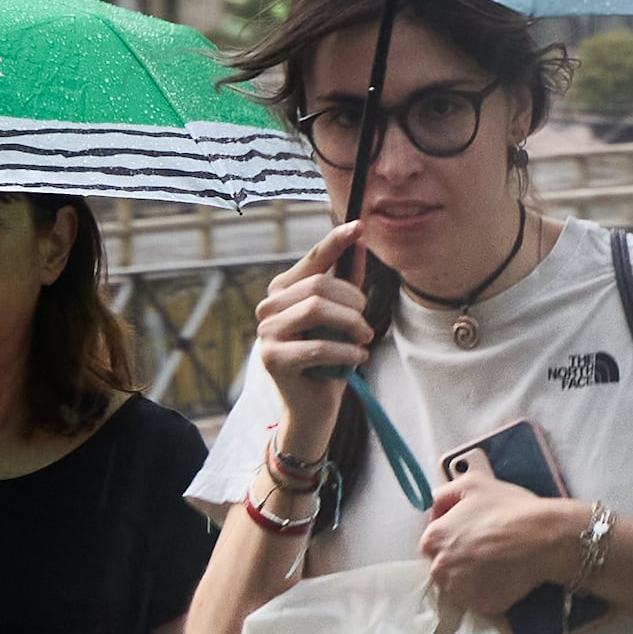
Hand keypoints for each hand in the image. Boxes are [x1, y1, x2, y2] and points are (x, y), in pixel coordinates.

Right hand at [249, 223, 373, 464]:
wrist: (314, 407)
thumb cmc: (329, 359)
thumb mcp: (342, 316)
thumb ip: (348, 281)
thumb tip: (359, 239)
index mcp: (283, 291)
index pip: (311, 260)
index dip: (334, 241)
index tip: (358, 225)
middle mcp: (269, 307)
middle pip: (319, 285)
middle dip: (353, 302)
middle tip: (365, 325)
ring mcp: (267, 333)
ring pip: (317, 310)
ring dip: (351, 324)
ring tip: (364, 339)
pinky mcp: (273, 359)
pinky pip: (317, 346)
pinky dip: (346, 351)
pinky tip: (358, 357)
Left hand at [418, 476, 588, 617]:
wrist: (543, 538)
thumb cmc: (509, 509)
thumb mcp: (473, 484)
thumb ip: (445, 494)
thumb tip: (435, 505)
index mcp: (433, 539)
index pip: (432, 543)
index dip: (452, 537)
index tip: (471, 533)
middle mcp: (440, 569)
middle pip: (444, 567)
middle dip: (461, 559)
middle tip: (487, 548)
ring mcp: (460, 591)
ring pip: (461, 587)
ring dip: (474, 578)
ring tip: (498, 563)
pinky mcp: (482, 606)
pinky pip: (482, 601)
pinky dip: (491, 592)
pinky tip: (506, 576)